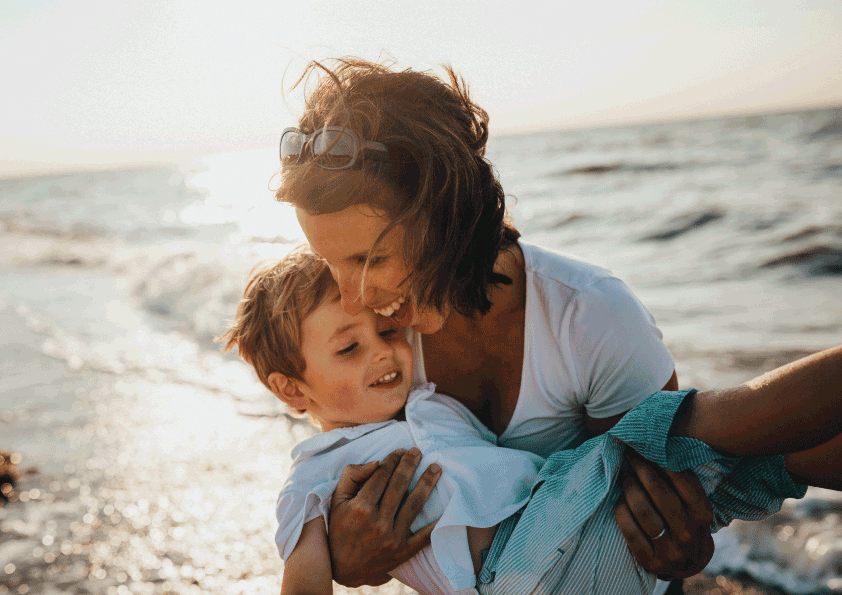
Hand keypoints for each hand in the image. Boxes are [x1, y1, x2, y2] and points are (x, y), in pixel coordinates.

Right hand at [328, 448, 441, 587]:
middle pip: (399, 485)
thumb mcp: (337, 500)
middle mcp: (378, 522)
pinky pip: (424, 536)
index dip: (392, 460)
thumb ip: (352, 476)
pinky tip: (446, 507)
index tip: (399, 451)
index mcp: (360, 508)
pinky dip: (436, 522)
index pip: (381, 476)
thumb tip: (376, 462)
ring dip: (427, 483)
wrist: (343, 568)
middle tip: (418, 451)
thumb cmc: (339, 529)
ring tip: (436, 468)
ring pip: (414, 504)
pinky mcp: (403, 552)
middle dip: (410, 464)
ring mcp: (392, 538)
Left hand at [614, 448, 714, 579]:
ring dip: (630, 490)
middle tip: (631, 458)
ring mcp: (670, 550)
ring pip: (644, 512)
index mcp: (702, 514)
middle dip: (643, 471)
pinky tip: (620, 502)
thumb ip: (680, 481)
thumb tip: (656, 446)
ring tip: (626, 478)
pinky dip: (622, 512)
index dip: (663, 462)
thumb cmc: (685, 520)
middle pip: (661, 495)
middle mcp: (688, 533)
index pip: (684, 482)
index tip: (647, 448)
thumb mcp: (693, 503)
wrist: (686, 562)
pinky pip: (630, 532)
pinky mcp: (650, 561)